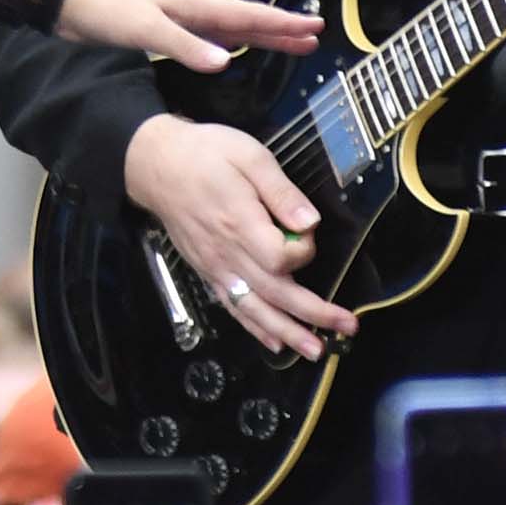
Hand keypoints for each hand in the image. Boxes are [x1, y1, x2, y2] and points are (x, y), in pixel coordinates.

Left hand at [54, 0, 322, 72]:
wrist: (69, 2)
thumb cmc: (106, 10)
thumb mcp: (145, 28)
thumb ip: (184, 45)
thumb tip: (227, 62)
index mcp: (194, 5)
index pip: (247, 15)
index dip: (280, 23)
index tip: (313, 28)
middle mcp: (193, 10)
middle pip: (246, 20)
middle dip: (280, 29)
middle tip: (315, 37)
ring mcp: (181, 19)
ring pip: (231, 29)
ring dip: (260, 36)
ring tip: (290, 43)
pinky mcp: (166, 31)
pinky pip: (211, 37)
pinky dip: (231, 43)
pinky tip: (235, 50)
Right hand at [123, 114, 356, 359]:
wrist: (155, 164)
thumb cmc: (206, 153)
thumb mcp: (248, 156)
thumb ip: (281, 191)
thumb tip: (310, 223)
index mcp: (240, 223)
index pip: (281, 258)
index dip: (304, 253)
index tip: (307, 231)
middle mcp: (228, 254)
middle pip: (275, 293)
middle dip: (314, 313)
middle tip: (349, 327)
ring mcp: (216, 267)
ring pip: (255, 309)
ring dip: (287, 332)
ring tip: (315, 351)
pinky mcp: (207, 272)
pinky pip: (233, 307)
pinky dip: (255, 328)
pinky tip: (275, 343)